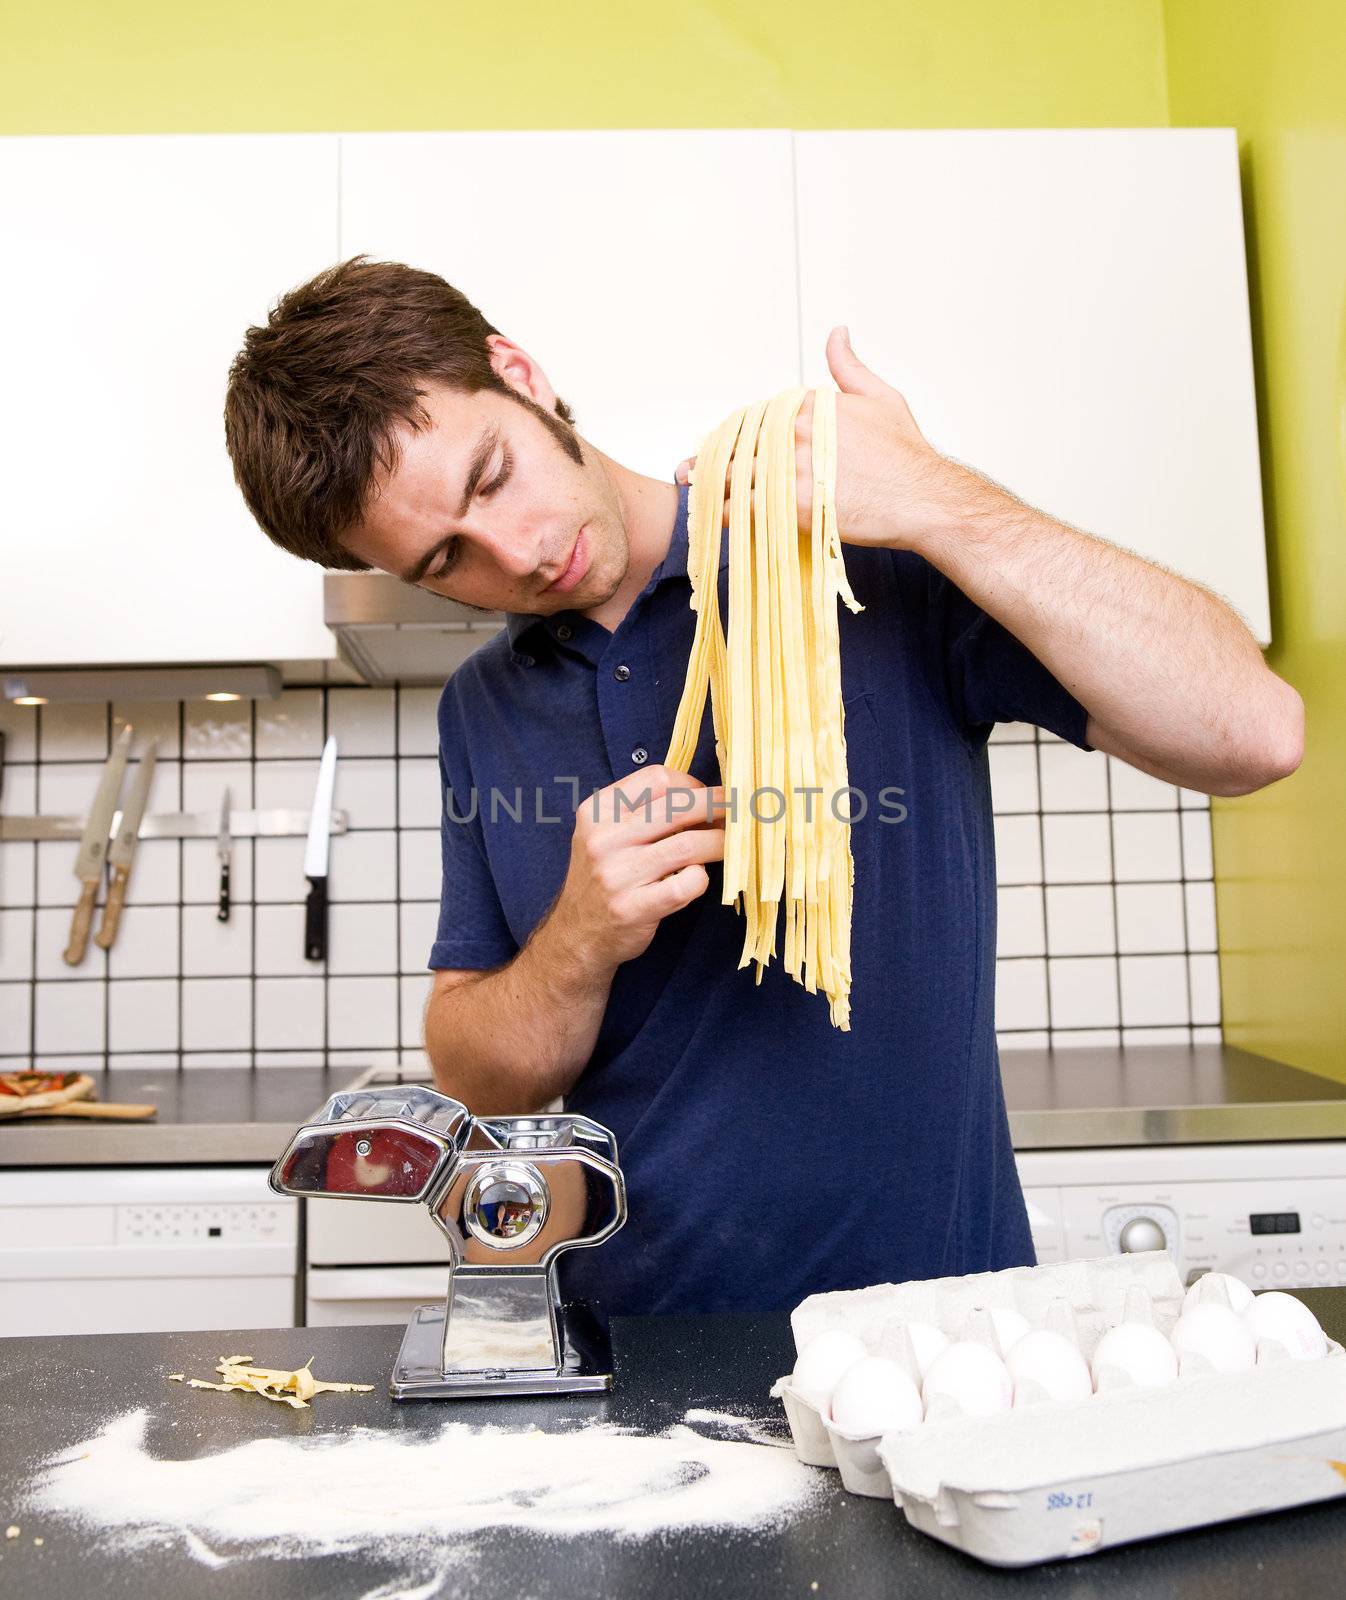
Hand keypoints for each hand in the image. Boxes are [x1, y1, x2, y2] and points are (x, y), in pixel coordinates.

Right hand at [551, 765, 724, 967]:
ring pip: (688, 845)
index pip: (657, 778)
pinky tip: (698, 878)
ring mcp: (617, 874)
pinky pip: (687, 884)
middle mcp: (604, 839)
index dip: (692, 784)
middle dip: (718, 806)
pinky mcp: (634, 907)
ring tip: (732, 845)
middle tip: (741, 813)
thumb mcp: (607, 834)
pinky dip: (701, 878)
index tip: (706, 798)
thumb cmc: (604, 877)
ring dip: (720, 843)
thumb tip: (706, 796)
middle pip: (678, 807)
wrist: (577, 934)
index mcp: (598, 811)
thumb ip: (645, 813)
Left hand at [674, 326, 977, 552]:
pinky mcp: (791, 504)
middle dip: (711, 454)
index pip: (756, 415)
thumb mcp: (881, 397)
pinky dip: (720, 511)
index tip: (722, 442)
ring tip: (690, 487)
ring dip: (707, 481)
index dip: (735, 430)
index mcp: (810, 406)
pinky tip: (709, 516)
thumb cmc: (907, 456)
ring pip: (732, 473)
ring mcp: (791, 469)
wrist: (924, 498)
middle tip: (690, 467)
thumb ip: (848, 366)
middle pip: (737, 442)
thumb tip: (836, 333)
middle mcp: (796, 433)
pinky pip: (741, 507)